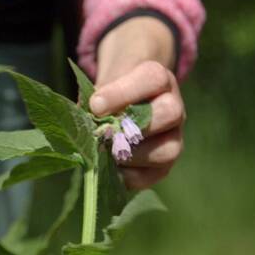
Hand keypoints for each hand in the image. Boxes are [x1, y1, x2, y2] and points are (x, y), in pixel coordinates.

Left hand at [90, 16, 184, 189]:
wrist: (121, 111)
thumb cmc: (108, 97)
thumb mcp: (101, 91)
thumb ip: (94, 104)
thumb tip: (81, 126)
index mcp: (158, 79)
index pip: (152, 78)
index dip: (122, 93)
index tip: (95, 106)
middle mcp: (173, 106)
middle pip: (169, 112)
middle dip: (132, 126)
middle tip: (104, 134)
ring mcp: (174, 137)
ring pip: (168, 149)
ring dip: (132, 154)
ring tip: (106, 153)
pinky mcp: (166, 165)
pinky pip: (155, 174)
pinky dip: (130, 175)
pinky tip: (111, 169)